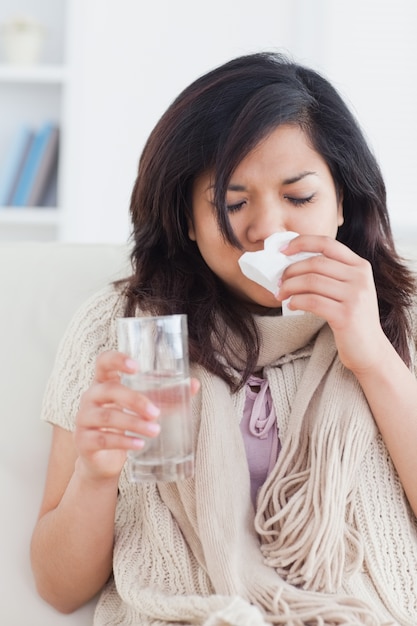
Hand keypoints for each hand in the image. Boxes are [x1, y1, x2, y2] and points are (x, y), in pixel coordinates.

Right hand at [74, 350, 198, 481]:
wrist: (102, 459)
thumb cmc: (123, 423)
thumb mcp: (141, 407)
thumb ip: (165, 395)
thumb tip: (194, 384)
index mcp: (103, 382)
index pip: (103, 362)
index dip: (116, 359)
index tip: (136, 366)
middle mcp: (90, 397)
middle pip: (110, 390)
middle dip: (135, 400)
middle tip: (156, 412)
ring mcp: (84, 419)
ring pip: (108, 417)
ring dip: (134, 423)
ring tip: (155, 430)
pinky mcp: (83, 441)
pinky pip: (103, 439)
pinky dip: (124, 442)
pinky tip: (139, 444)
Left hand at [277, 235, 389, 373]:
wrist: (370, 350)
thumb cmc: (352, 319)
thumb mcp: (349, 290)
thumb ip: (330, 274)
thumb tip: (292, 264)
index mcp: (360, 266)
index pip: (327, 243)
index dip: (302, 243)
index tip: (283, 250)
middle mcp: (360, 277)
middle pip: (315, 263)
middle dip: (291, 270)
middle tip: (279, 281)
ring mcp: (355, 296)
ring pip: (311, 281)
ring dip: (290, 287)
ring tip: (281, 294)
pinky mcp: (346, 315)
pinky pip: (312, 301)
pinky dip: (296, 301)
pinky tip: (290, 305)